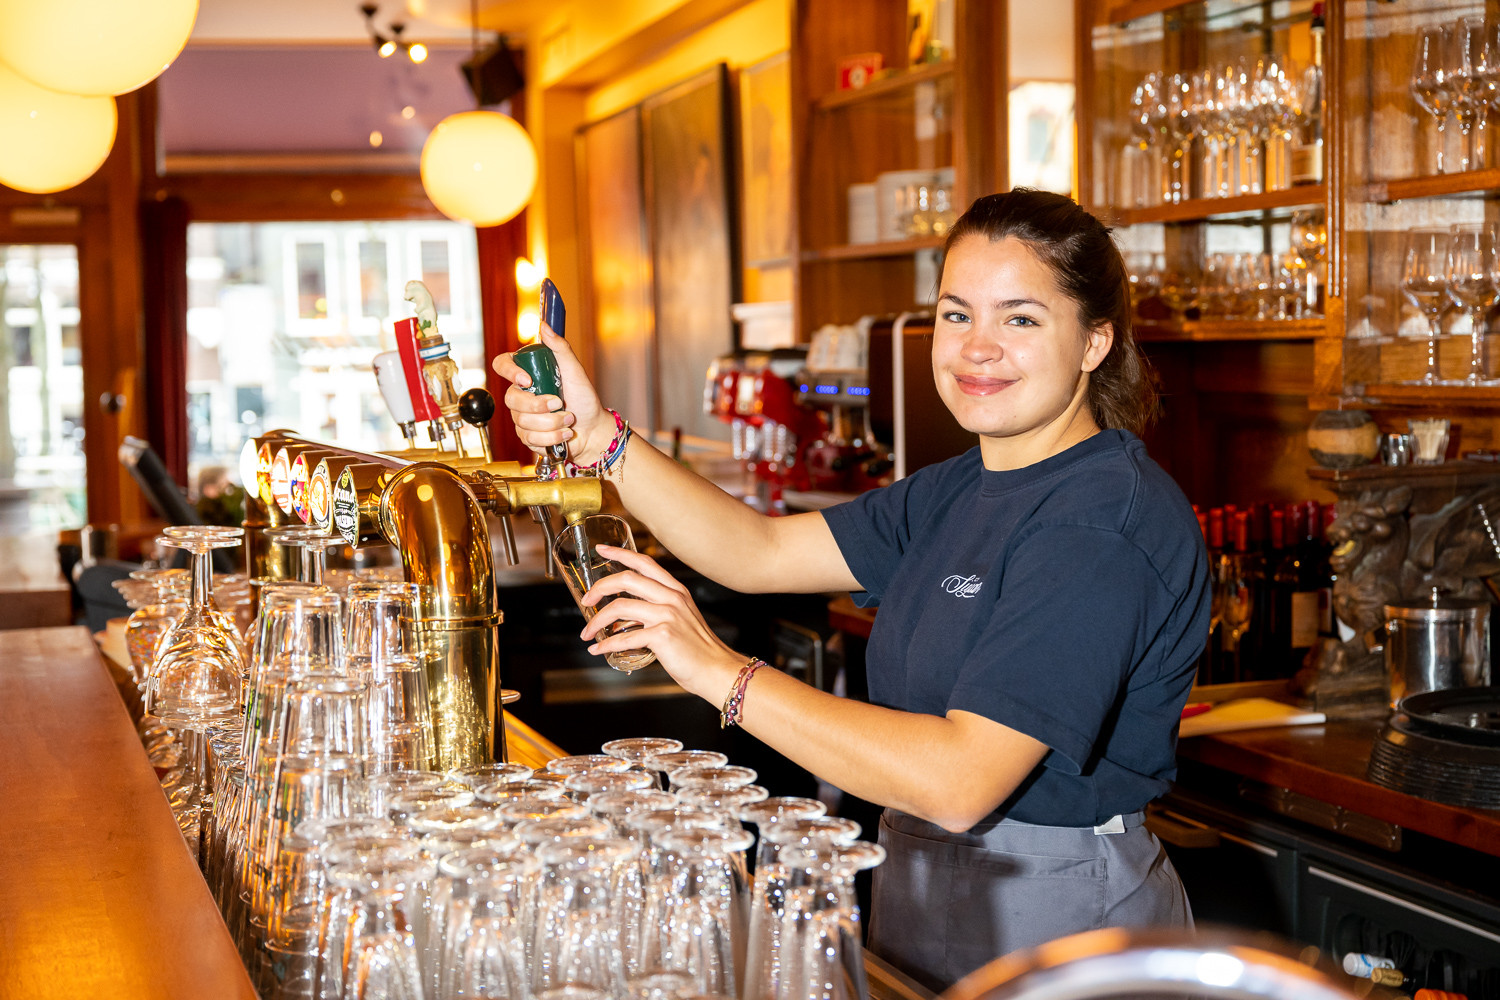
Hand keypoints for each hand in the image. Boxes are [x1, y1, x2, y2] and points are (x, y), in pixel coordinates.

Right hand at [491, 324, 615, 461]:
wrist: (592, 430)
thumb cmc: (584, 399)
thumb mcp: (575, 370)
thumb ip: (560, 348)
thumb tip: (544, 326)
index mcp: (528, 373)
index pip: (502, 364)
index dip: (509, 371)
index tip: (528, 379)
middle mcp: (521, 394)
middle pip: (512, 398)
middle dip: (539, 405)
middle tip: (561, 404)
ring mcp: (522, 416)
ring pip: (522, 421)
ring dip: (551, 423)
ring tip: (568, 419)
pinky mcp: (526, 436)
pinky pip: (529, 438)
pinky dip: (551, 437)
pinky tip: (563, 433)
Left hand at [578, 545, 742, 701]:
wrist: (717, 670)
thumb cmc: (698, 650)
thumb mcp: (682, 619)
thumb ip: (660, 611)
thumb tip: (626, 619)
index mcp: (676, 591)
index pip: (645, 563)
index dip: (620, 554)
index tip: (601, 550)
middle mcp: (672, 598)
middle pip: (627, 579)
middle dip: (599, 588)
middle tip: (587, 602)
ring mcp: (667, 615)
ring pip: (620, 607)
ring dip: (596, 621)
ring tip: (587, 633)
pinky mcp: (662, 635)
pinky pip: (624, 638)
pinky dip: (606, 645)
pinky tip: (598, 651)